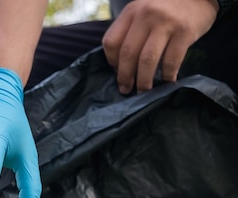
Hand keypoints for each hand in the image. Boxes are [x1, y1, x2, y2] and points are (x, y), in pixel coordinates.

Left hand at [102, 0, 217, 93]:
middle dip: (125, 76)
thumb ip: (130, 31)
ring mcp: (166, 23)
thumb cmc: (166, 9)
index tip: (116, 72)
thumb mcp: (142, 12)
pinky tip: (166, 82)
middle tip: (126, 89)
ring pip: (147, 60)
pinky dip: (167, 76)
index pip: (111, 42)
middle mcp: (146, 15)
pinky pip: (171, 61)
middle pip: (128, 53)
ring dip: (144, 81)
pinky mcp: (185, 31)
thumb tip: (119, 66)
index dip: (111, 61)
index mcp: (131, 12)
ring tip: (143, 91)